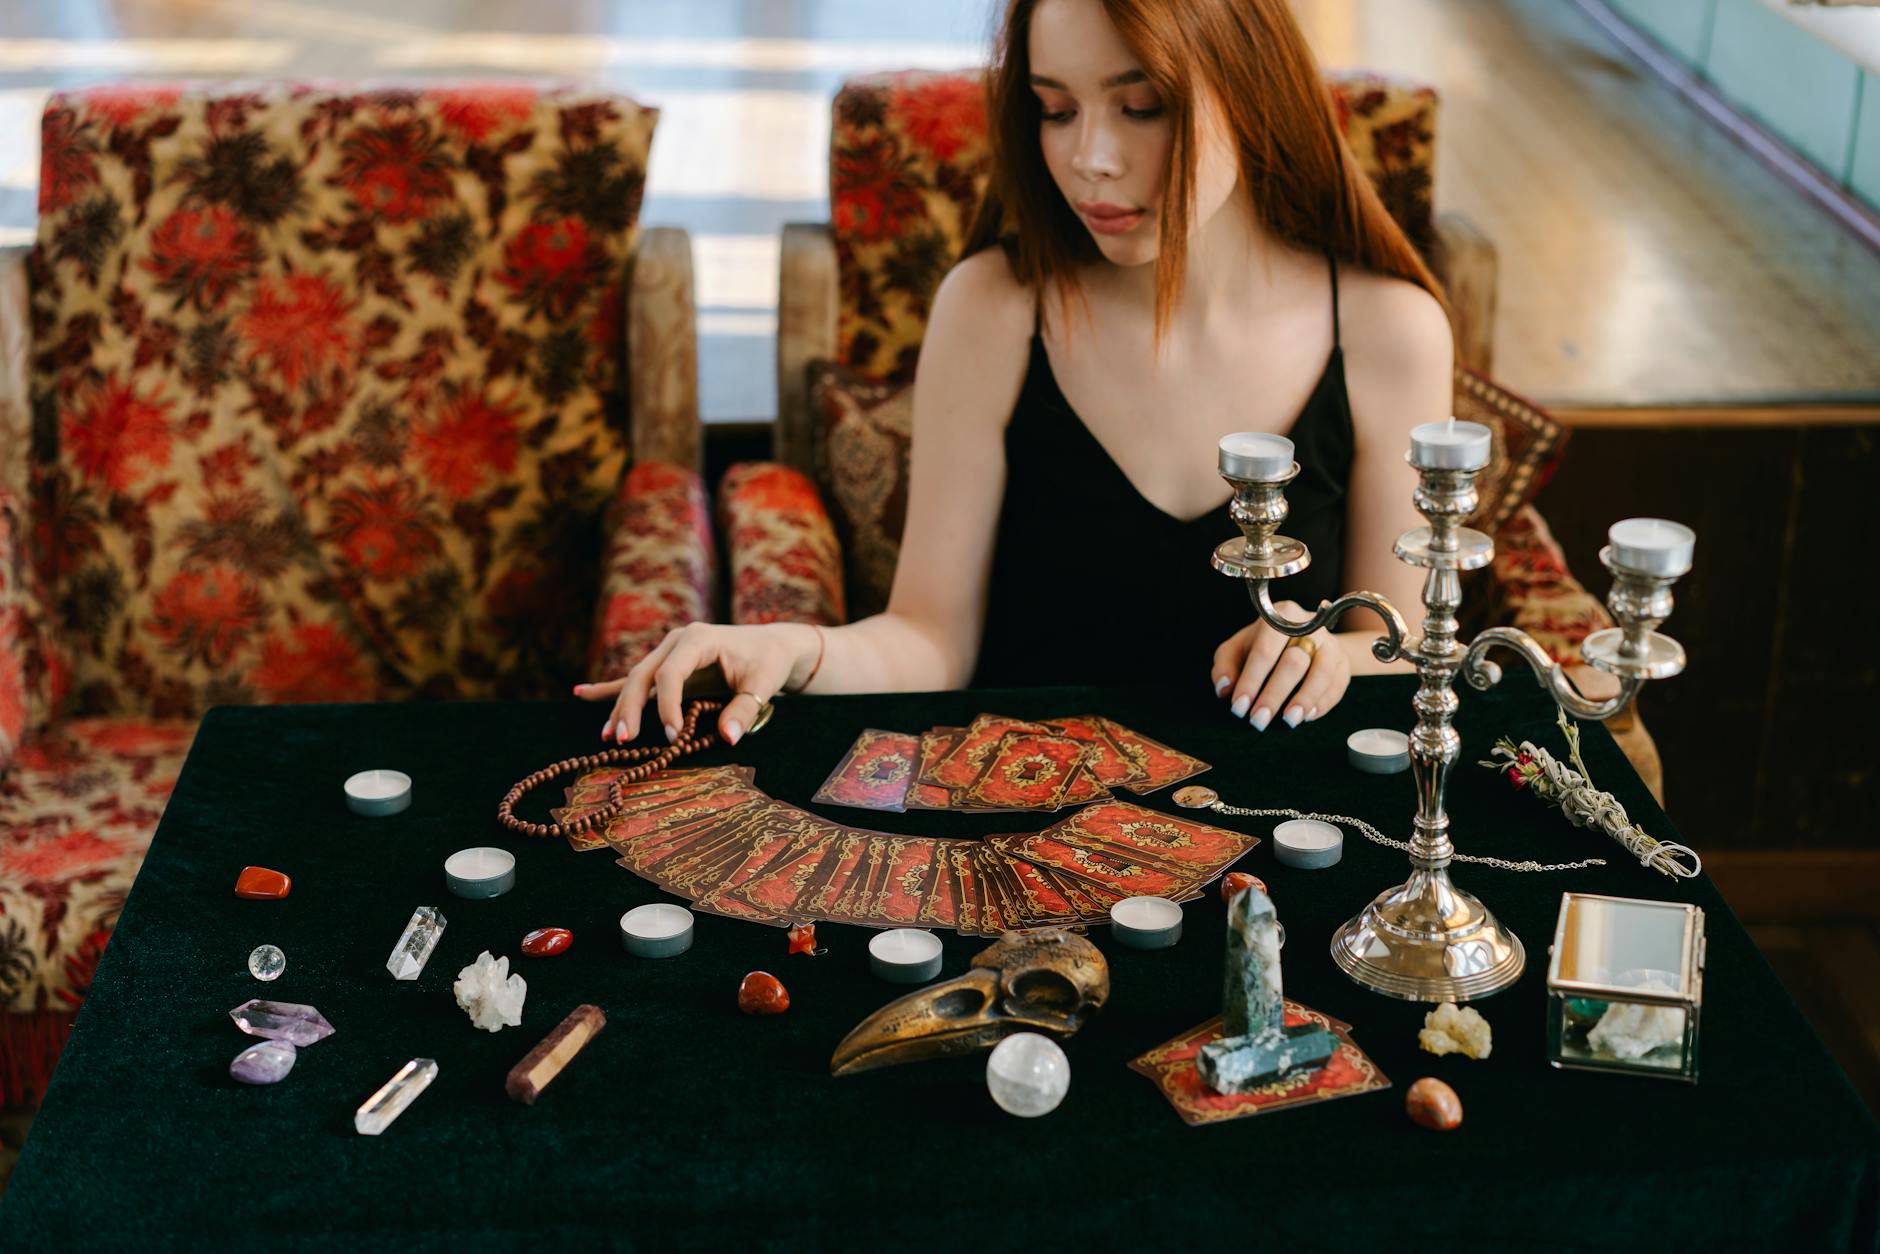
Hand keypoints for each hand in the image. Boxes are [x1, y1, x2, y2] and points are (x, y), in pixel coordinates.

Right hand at [575, 621, 819, 746]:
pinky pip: (636, 679)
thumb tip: (727, 738)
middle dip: (629, 708)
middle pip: (643, 675)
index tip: (673, 736)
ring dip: (620, 708)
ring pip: (636, 681)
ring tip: (608, 737)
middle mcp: (677, 642)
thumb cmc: (769, 662)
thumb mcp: (763, 684)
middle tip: (623, 740)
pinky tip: (582, 693)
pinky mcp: (667, 667)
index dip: (667, 706)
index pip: (670, 674)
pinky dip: (610, 689)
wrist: (772, 646)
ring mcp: (668, 653)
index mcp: (698, 639)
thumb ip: (744, 709)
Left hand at [1212, 602, 1350, 729]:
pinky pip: (1337, 685)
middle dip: (1274, 694)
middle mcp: (1310, 626)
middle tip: (1258, 720)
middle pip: (1294, 662)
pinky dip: (1322, 703)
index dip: (1250, 680)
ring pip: (1322, 673)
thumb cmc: (1263, 646)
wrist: (1303, 640)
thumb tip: (1225, 688)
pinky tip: (1306, 717)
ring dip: (1304, 700)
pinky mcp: (1344, 663)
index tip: (1239, 706)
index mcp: (1281, 617)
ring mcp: (1331, 644)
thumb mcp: (1238, 648)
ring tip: (1288, 721)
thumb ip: (1225, 665)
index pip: (1264, 650)